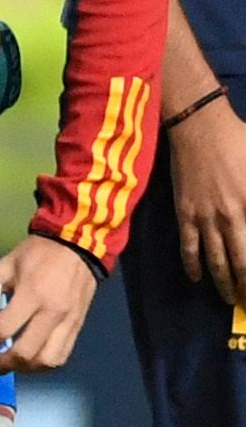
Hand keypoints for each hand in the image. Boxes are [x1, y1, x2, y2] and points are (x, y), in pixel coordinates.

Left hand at [0, 233, 102, 373]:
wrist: (79, 244)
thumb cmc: (38, 253)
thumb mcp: (5, 264)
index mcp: (31, 294)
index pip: (3, 329)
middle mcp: (52, 313)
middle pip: (26, 353)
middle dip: (3, 363)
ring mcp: (69, 323)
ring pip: (47, 361)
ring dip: (25, 368)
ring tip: (10, 362)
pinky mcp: (79, 327)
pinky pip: (62, 356)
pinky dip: (44, 363)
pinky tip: (30, 358)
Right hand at [171, 93, 245, 306]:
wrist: (198, 127)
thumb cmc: (240, 142)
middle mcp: (231, 218)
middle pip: (242, 262)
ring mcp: (205, 218)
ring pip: (216, 260)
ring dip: (225, 283)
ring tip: (233, 299)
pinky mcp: (185, 213)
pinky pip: (189, 246)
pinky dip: (193, 265)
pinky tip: (197, 279)